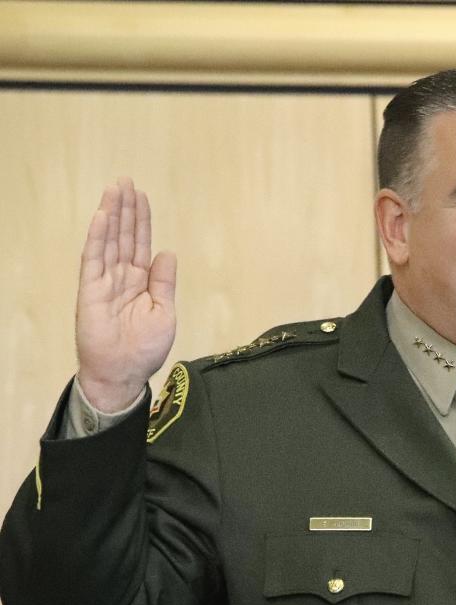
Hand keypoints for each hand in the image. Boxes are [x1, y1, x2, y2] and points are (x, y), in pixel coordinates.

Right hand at [75, 177, 176, 411]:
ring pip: (109, 241)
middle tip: (126, 181)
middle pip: (123, 236)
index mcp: (141, 281)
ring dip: (112, 215)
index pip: (140, 244)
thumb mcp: (164, 312)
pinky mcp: (91, 290)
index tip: (142, 196)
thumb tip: (167, 253)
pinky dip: (98, 238)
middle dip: (126, 209)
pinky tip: (103, 217)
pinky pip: (93, 260)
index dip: (141, 221)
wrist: (124, 373)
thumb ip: (163, 282)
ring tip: (115, 190)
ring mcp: (105, 282)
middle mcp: (122, 277)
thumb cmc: (144, 348)